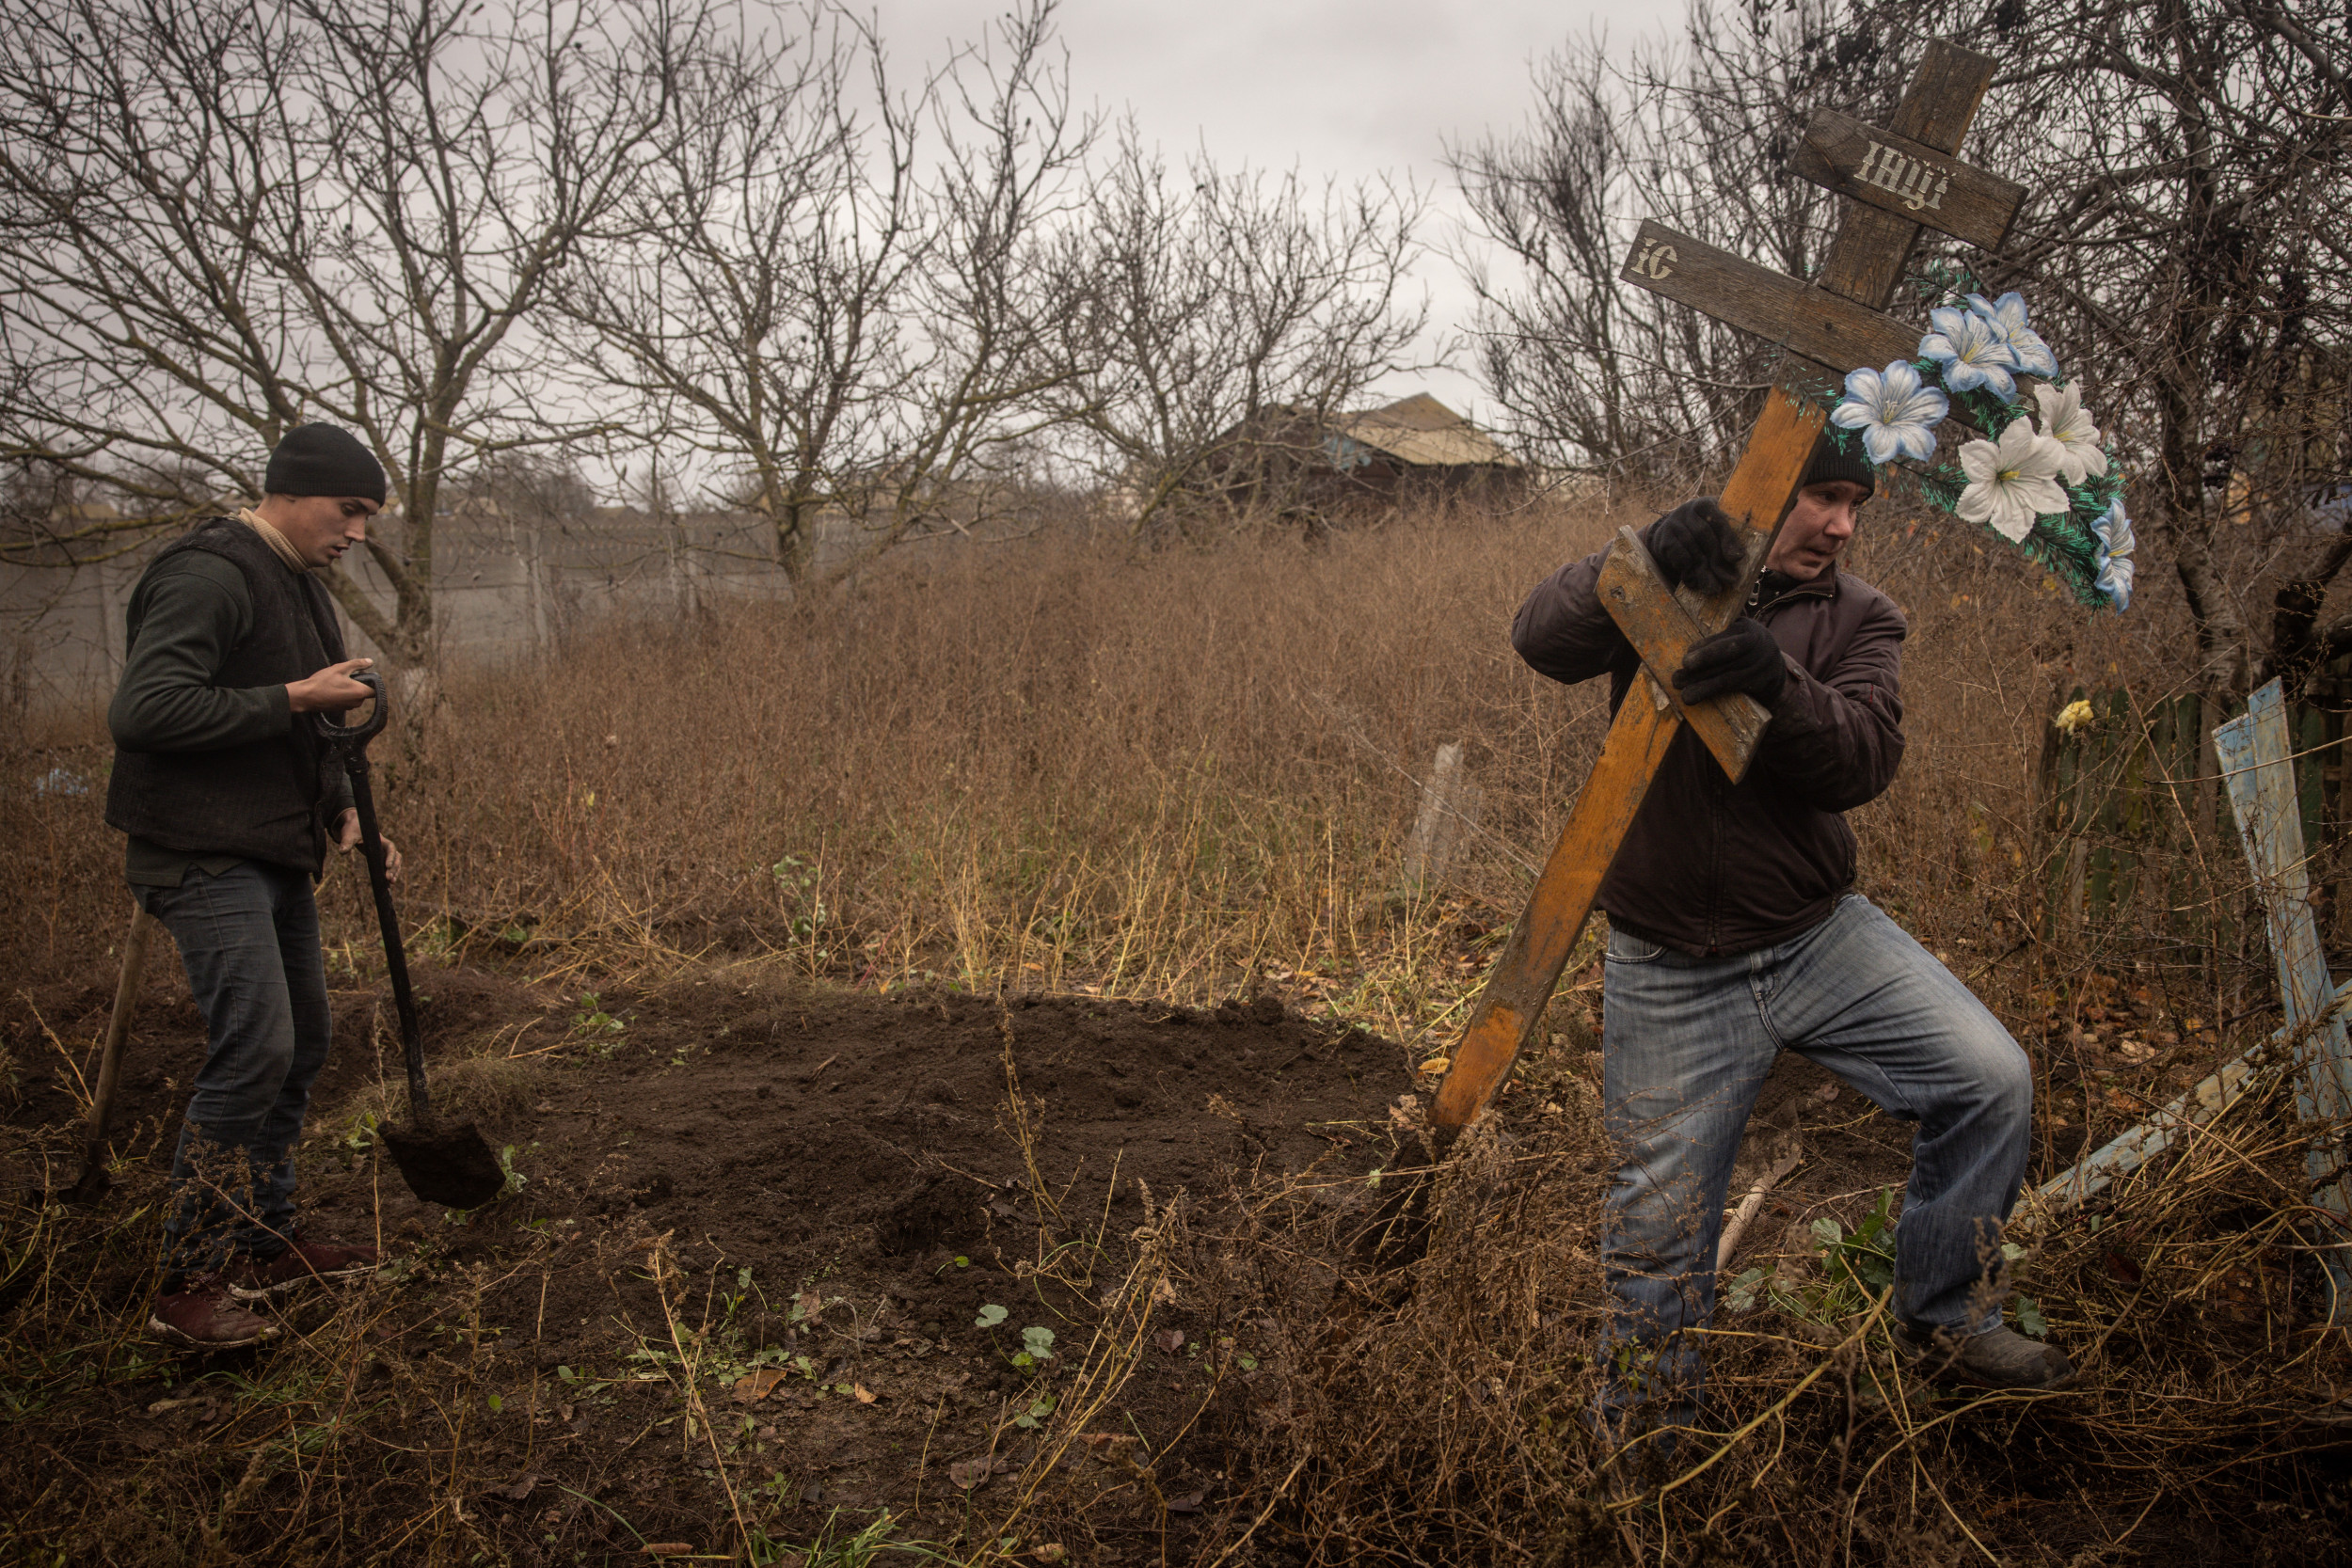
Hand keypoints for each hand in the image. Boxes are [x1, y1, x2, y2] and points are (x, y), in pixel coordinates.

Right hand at [288, 658, 375, 714]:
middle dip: (358, 684)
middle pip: (365, 692)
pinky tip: (332, 688)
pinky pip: (347, 700)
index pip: (375, 689)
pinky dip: (343, 694)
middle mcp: (357, 702)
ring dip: (350, 689)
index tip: (361, 675)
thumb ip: (357, 664)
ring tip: (336, 682)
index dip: (370, 681)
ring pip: (355, 696)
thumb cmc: (323, 682)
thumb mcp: (340, 668)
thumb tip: (370, 662)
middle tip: (345, 676)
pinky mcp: (340, 709)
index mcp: (360, 692)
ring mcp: (348, 707)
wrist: (306, 696)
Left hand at [333, 808, 401, 882]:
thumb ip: (346, 842)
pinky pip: (388, 866)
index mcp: (380, 839)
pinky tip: (388, 884)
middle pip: (396, 857)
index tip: (387, 866)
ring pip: (395, 862)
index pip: (391, 847)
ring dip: (395, 872)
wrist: (354, 826)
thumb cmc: (352, 828)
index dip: (391, 857)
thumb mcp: (349, 834)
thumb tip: (342, 852)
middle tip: (389, 879)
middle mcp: (384, 846)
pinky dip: (389, 873)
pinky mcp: (379, 857)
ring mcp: (383, 852)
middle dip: (395, 868)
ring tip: (391, 883)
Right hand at [1641, 498, 1744, 596]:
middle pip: (1704, 536)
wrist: (1672, 532)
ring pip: (1692, 549)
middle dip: (1718, 560)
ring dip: (1704, 571)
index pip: (1718, 519)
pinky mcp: (1663, 538)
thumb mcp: (1716, 529)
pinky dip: (1688, 571)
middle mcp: (1688, 509)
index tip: (1737, 558)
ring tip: (1714, 588)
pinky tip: (1695, 582)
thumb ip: (1727, 538)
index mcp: (1707, 504)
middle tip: (1729, 580)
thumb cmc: (1705, 532)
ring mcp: (1673, 523)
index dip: (1728, 539)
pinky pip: (1678, 556)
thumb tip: (1738, 559)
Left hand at [1673, 618, 1787, 706]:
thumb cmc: (1745, 648)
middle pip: (1727, 659)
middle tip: (1676, 679)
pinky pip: (1735, 689)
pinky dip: (1714, 693)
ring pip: (1729, 678)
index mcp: (1750, 630)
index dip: (1706, 651)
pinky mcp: (1761, 684)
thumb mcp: (1738, 633)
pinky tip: (1699, 696)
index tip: (1686, 661)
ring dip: (1704, 687)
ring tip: (1684, 695)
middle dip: (1700, 669)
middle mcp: (1760, 647)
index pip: (1727, 642)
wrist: (1774, 667)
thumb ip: (1719, 636)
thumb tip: (1690, 648)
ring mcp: (1762, 667)